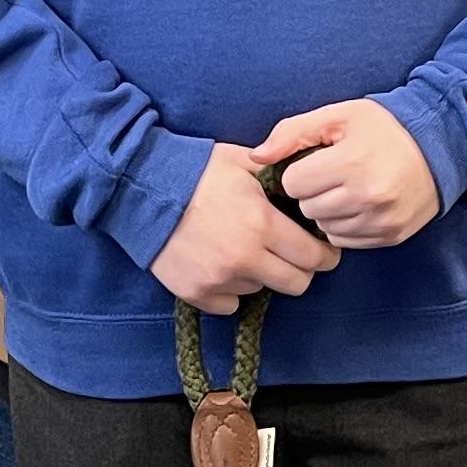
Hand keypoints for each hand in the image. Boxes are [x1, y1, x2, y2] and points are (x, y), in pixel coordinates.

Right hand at [152, 144, 339, 313]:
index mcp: (262, 224)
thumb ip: (279, 178)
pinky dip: (229, 289)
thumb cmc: (196, 170)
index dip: (324, 255)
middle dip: (299, 270)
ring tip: (240, 249)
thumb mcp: (244, 163)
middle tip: (290, 256)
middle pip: (296, 284)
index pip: (313, 257)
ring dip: (259, 274)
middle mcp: (244, 258)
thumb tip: (308, 189)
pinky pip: (229, 303)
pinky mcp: (196, 293)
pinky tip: (219, 264)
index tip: (324, 252)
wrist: (141, 188)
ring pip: (260, 289)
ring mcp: (219, 279)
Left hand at [253, 102, 440, 250]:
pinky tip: (359, 205)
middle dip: (312, 192)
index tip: (316, 162)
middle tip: (332, 175)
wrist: (440, 145)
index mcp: (351, 162)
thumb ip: (293, 132)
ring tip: (346, 189)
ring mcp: (381, 220)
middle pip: (307, 208)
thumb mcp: (338, 115)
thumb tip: (256, 157)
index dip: (299, 171)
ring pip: (323, 228)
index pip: (293, 183)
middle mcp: (367, 196)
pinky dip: (344, 226)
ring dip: (327, 211)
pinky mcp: (391, 236)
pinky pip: (345, 241)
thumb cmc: (384, 127)